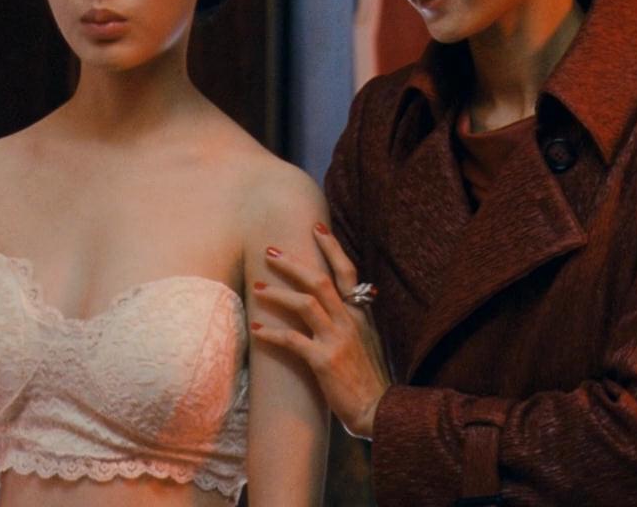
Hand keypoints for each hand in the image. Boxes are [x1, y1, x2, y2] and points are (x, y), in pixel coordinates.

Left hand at [250, 223, 392, 439]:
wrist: (379, 409)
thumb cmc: (369, 377)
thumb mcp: (368, 341)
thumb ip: (354, 319)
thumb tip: (341, 302)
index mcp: (360, 314)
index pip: (347, 271)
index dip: (332, 247)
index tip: (316, 226)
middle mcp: (349, 321)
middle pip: (319, 280)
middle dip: (293, 263)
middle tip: (270, 251)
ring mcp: (337, 339)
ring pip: (305, 303)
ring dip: (278, 293)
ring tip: (257, 288)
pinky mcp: (323, 361)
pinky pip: (293, 340)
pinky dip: (272, 333)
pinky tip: (258, 330)